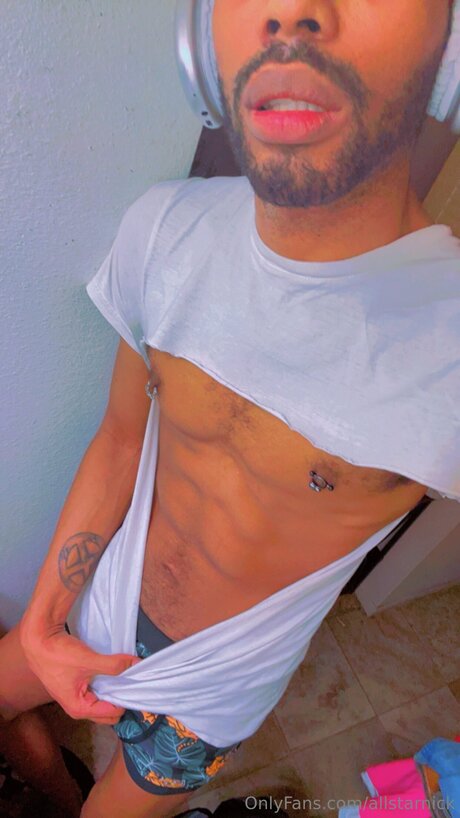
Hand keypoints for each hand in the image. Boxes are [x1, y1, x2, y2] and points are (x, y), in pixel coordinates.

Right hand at [20, 621, 141, 724]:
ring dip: (114, 689)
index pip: (113, 713)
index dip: (126, 699)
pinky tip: (112, 670)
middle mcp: (78, 707)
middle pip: (109, 711)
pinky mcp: (76, 686)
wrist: (39, 640)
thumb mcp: (89, 660)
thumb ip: (114, 665)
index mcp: (80, 708)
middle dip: (121, 697)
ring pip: (103, 700)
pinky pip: (97, 690)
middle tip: (131, 679)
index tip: (136, 684)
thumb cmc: (58, 654)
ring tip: (124, 674)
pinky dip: (106, 683)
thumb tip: (136, 664)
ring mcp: (76, 697)